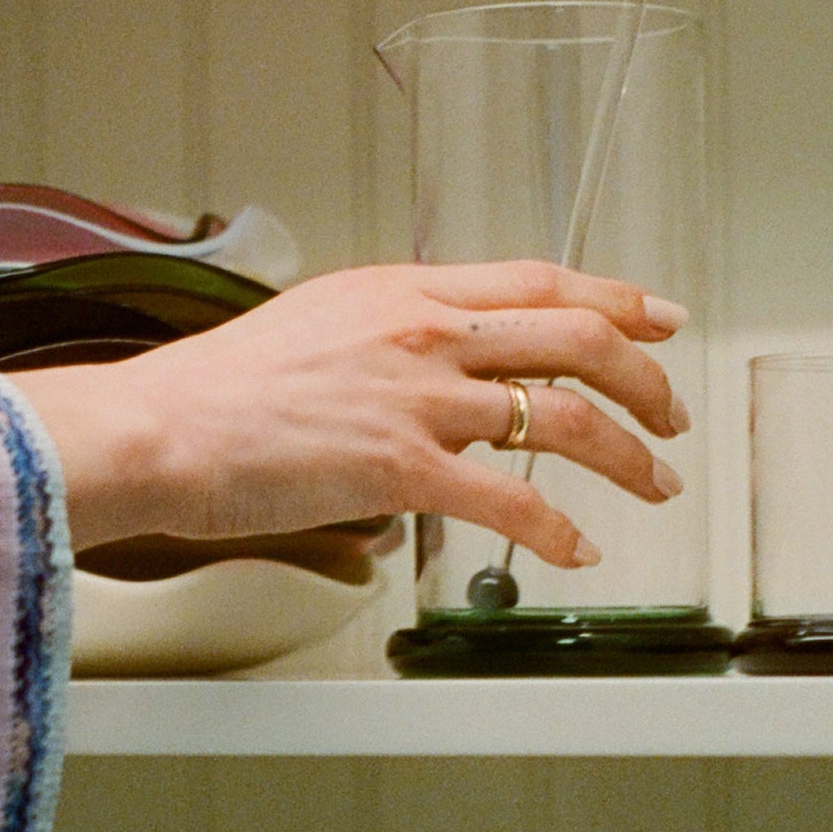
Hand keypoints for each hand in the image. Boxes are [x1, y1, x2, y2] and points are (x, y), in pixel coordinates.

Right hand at [3, 259, 690, 569]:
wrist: (161, 428)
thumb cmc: (219, 389)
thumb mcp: (318, 322)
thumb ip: (389, 334)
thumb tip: (436, 362)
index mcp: (404, 289)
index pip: (541, 281)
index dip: (618, 298)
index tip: (659, 318)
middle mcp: (425, 332)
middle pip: (579, 337)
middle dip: (648, 378)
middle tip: (671, 411)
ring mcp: (420, 400)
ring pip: (567, 417)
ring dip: (628, 455)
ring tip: (653, 482)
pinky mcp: (403, 469)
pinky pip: (512, 502)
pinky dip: (559, 532)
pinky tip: (576, 550)